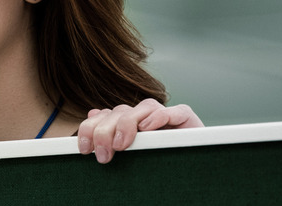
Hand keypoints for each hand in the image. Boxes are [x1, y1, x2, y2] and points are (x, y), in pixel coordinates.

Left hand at [77, 98, 202, 163]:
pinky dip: (159, 118)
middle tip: (103, 155)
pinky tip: (147, 129)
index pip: (105, 116)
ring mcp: (166, 116)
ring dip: (128, 124)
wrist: (198, 174)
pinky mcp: (186, 119)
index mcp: (128, 124)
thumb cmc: (159, 166)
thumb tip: (91, 113)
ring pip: (143, 107)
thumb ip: (111, 138)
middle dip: (106, 131)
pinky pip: (174, 111)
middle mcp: (144, 117)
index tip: (83, 149)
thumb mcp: (131, 157)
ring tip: (121, 145)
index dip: (90, 128)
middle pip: (120, 112)